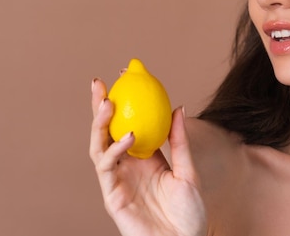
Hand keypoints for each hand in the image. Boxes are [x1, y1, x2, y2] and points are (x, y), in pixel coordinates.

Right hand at [89, 78, 206, 235]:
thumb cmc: (190, 213)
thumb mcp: (189, 171)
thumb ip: (180, 141)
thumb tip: (178, 107)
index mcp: (145, 158)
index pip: (130, 124)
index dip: (125, 103)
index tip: (125, 78)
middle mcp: (127, 166)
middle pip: (108, 131)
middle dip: (100, 108)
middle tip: (99, 84)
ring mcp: (117, 180)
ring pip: (99, 146)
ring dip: (100, 125)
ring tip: (107, 103)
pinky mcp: (112, 195)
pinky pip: (107, 169)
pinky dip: (114, 151)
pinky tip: (128, 136)